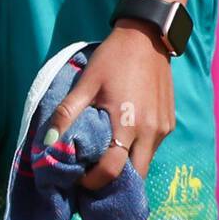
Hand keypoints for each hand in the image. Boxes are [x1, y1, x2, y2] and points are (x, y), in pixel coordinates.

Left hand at [42, 21, 174, 187]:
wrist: (147, 37)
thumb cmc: (113, 59)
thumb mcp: (86, 82)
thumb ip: (67, 113)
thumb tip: (49, 141)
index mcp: (127, 125)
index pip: (111, 171)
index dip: (93, 182)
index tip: (79, 179)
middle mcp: (150, 133)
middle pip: (134, 176)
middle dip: (114, 182)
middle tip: (94, 175)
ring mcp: (163, 129)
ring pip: (145, 162)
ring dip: (127, 166)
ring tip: (106, 157)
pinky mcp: (169, 123)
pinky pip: (153, 147)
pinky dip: (138, 150)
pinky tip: (123, 139)